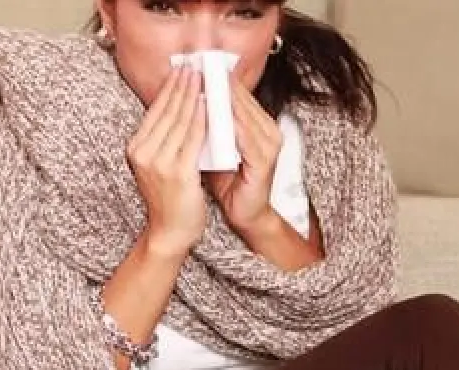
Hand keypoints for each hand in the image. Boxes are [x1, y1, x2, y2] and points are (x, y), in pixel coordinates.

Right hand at [126, 65, 208, 254]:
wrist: (170, 232)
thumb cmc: (170, 199)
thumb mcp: (160, 164)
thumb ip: (165, 140)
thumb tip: (179, 110)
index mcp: (136, 147)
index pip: (156, 110)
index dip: (170, 87)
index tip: (183, 69)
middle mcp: (143, 152)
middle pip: (167, 111)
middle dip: (183, 85)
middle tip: (197, 65)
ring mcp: (159, 162)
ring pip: (181, 121)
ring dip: (195, 96)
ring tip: (206, 79)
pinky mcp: (177, 172)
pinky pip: (193, 139)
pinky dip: (203, 120)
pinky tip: (211, 106)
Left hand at [203, 73, 283, 236]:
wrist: (245, 215)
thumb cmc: (229, 181)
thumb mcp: (218, 146)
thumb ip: (211, 124)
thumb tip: (189, 99)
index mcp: (259, 125)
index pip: (238, 95)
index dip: (217, 80)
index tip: (195, 66)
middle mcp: (269, 131)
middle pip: (242, 100)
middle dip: (218, 84)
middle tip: (195, 67)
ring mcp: (269, 146)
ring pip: (243, 114)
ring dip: (222, 99)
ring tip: (201, 85)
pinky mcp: (264, 161)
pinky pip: (244, 137)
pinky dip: (227, 124)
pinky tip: (211, 114)